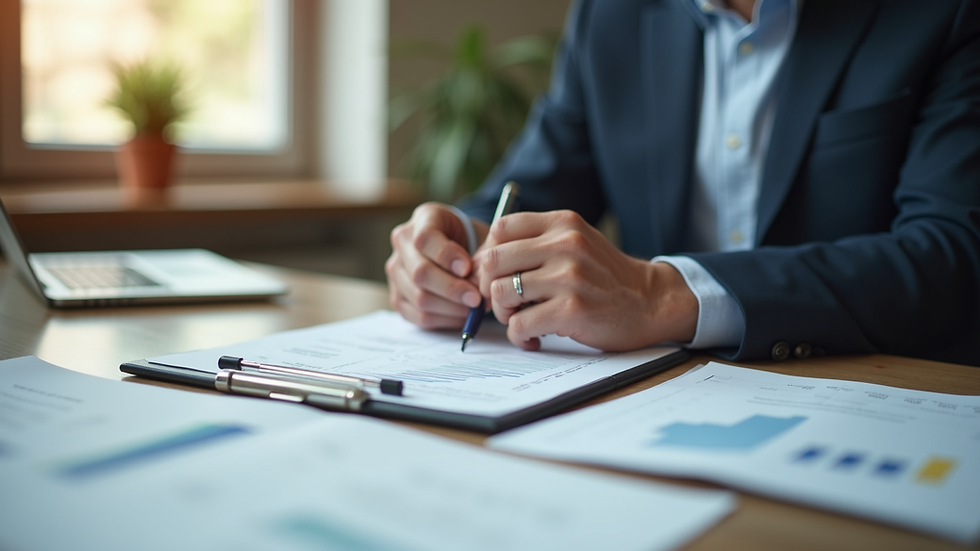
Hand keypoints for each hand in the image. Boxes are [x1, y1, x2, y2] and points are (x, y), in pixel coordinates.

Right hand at [385, 202, 487, 328]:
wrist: (460, 248)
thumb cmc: (473, 241)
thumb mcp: (482, 236)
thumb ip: (483, 255)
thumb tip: (478, 284)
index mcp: (424, 218)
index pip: (425, 238)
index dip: (446, 256)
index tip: (467, 268)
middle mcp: (403, 242)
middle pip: (419, 272)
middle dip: (452, 289)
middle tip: (476, 298)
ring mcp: (397, 271)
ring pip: (419, 297)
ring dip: (450, 308)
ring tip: (473, 308)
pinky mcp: (398, 297)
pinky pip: (418, 316)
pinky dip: (444, 320)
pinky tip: (461, 315)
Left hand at [473, 210, 697, 350]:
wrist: (650, 301)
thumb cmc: (604, 276)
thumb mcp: (576, 242)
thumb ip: (536, 244)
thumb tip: (479, 264)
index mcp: (563, 223)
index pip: (500, 229)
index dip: (489, 255)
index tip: (496, 276)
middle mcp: (565, 244)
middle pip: (493, 261)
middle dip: (488, 287)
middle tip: (506, 304)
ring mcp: (569, 277)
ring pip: (500, 293)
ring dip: (504, 314)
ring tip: (522, 321)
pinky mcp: (572, 310)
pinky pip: (519, 325)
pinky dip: (519, 337)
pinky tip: (534, 339)